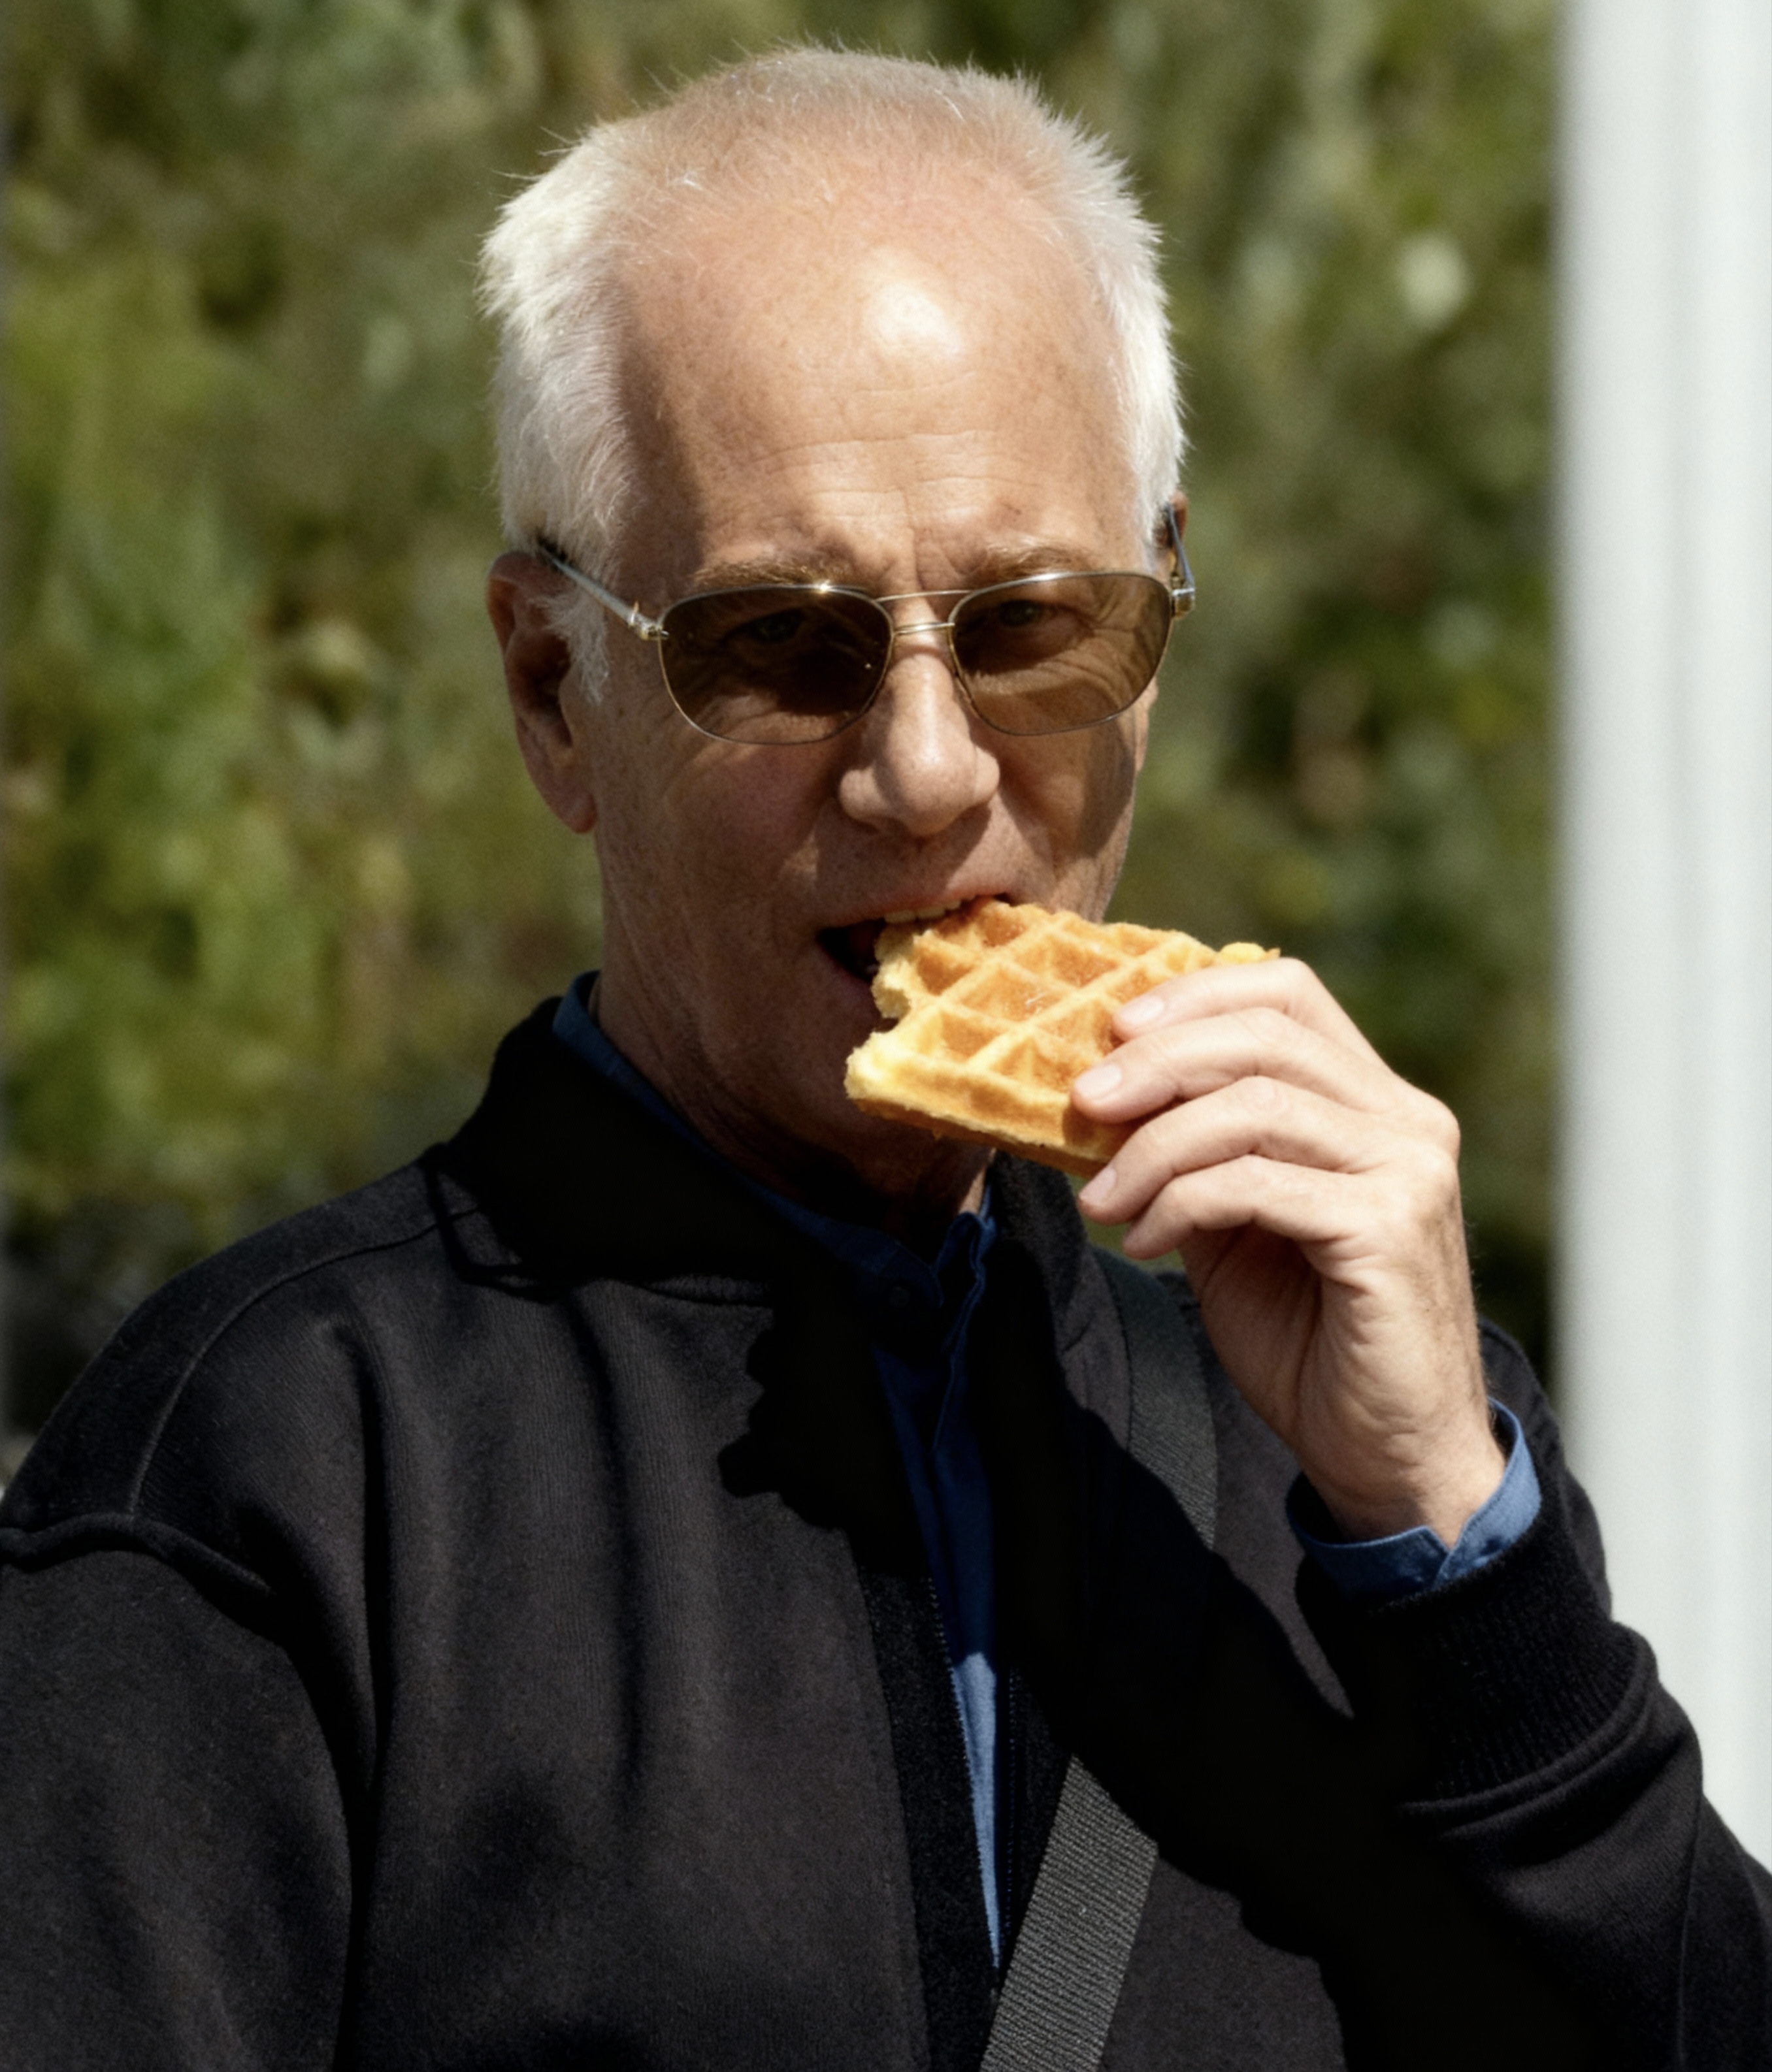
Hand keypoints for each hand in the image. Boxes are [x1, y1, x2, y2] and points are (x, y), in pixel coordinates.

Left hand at [1072, 959, 1501, 1546]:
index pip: (1289, 993)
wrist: (1388, 1455)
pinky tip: (1144, 1242)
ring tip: (1103, 1198)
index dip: (1196, 994)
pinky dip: (1181, 1202)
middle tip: (1081, 1102)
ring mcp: (1408, 1169)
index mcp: (1377, 1102)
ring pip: (1254, 1106)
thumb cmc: (1310, 1341)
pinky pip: (1256, 1182)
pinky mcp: (1390, 1227)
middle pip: (1265, 1037)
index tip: (1112, 1028)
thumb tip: (1104, 1093)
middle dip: (1156, 1061)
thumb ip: (1196, 1152)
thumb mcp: (1236, 1226)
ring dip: (1154, 1146)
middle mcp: (1407, 1120)